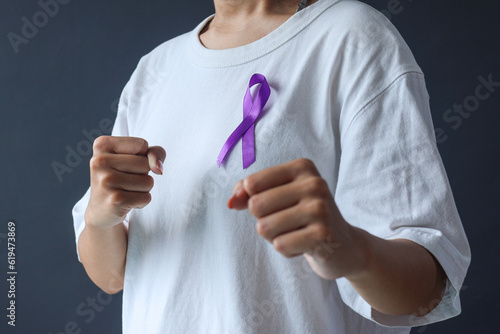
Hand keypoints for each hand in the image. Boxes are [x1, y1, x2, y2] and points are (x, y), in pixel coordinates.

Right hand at [85, 136, 165, 228]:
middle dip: (143, 174)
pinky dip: (141, 202)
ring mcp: (106, 181)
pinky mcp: (115, 200)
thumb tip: (158, 168)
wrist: (101, 210)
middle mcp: (99, 161)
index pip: (142, 145)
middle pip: (146, 164)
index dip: (142, 156)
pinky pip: (147, 197)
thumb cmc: (122, 177)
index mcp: (102, 145)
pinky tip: (126, 202)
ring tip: (125, 191)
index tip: (125, 164)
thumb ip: (155, 152)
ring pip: (148, 181)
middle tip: (124, 180)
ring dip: (143, 189)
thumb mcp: (137, 157)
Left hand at [228, 158, 366, 279]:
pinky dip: (287, 251)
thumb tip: (232, 202)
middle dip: (264, 220)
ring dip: (275, 237)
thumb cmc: (304, 217)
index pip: (251, 183)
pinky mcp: (322, 235)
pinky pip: (280, 245)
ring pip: (264, 227)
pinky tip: (305, 245)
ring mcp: (320, 209)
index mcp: (302, 167)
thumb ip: (248, 192)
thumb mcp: (278, 195)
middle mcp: (314, 184)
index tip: (275, 205)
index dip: (253, 201)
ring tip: (297, 233)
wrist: (345, 246)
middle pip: (256, 206)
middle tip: (288, 223)